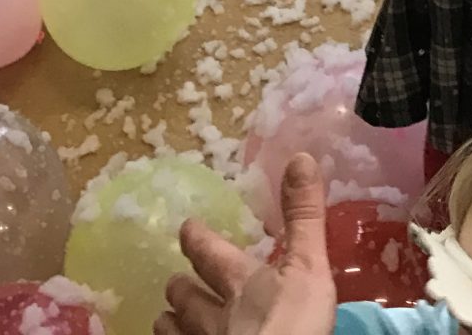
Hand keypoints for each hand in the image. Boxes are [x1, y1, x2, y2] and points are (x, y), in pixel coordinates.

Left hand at [160, 155, 334, 334]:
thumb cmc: (292, 325)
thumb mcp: (308, 266)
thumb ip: (304, 216)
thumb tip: (299, 155)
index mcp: (239, 281)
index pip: (211, 254)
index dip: (197, 240)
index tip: (185, 228)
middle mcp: (213, 314)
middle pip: (186, 298)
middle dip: (179, 289)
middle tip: (172, 282)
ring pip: (174, 333)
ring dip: (170, 325)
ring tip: (163, 320)